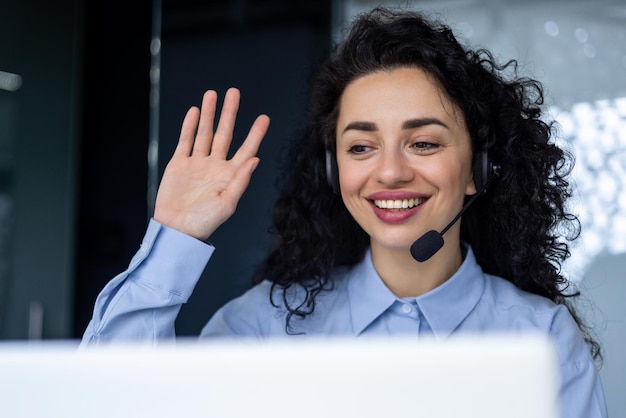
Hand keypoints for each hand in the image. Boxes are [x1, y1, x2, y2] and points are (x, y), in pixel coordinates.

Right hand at [154, 88, 269, 240]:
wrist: (176, 230)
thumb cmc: (204, 222)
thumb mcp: (227, 204)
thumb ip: (240, 181)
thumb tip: (255, 159)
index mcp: (230, 175)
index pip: (246, 149)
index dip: (255, 134)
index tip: (264, 118)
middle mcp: (215, 166)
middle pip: (224, 134)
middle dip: (229, 113)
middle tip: (234, 92)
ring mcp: (197, 164)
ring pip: (204, 133)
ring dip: (208, 114)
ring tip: (212, 94)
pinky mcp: (179, 165)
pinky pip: (186, 141)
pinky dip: (189, 126)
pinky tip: (194, 112)